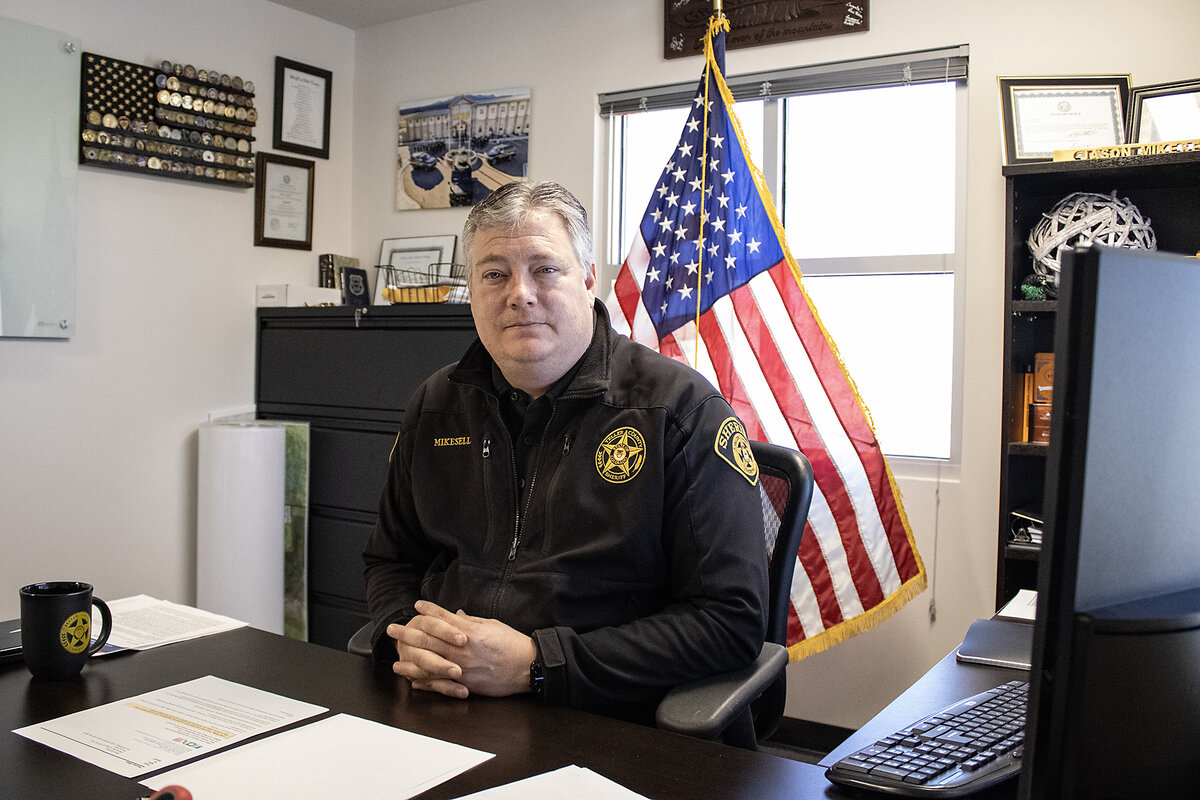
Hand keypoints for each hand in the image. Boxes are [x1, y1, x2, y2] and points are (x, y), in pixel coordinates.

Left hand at [388, 600, 535, 698]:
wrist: (528, 666)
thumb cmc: (513, 644)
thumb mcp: (493, 626)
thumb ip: (472, 621)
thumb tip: (457, 616)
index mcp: (470, 631)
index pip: (443, 618)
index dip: (428, 611)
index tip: (416, 606)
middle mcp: (462, 648)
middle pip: (429, 638)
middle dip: (409, 633)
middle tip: (393, 629)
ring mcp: (462, 667)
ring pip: (430, 662)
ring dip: (411, 660)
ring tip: (396, 660)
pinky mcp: (466, 683)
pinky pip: (441, 682)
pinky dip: (426, 681)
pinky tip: (414, 680)